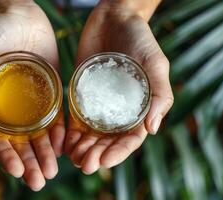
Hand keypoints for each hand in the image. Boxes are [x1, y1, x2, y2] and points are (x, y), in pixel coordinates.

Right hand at [0, 2, 64, 190]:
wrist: (19, 13)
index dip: (6, 156)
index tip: (18, 171)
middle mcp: (12, 109)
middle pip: (20, 143)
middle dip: (29, 162)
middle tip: (40, 180)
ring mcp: (33, 102)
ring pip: (39, 134)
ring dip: (45, 154)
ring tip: (53, 170)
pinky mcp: (51, 91)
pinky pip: (55, 116)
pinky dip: (59, 133)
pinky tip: (64, 146)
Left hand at [65, 1, 173, 173]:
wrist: (115, 18)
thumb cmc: (140, 39)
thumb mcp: (156, 63)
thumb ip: (159, 95)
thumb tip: (153, 130)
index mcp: (139, 109)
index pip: (130, 139)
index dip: (118, 153)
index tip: (104, 161)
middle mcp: (118, 112)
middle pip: (107, 142)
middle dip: (97, 155)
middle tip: (84, 164)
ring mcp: (98, 105)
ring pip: (90, 135)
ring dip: (82, 149)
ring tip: (73, 158)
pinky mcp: (81, 95)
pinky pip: (74, 118)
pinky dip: (69, 133)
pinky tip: (63, 142)